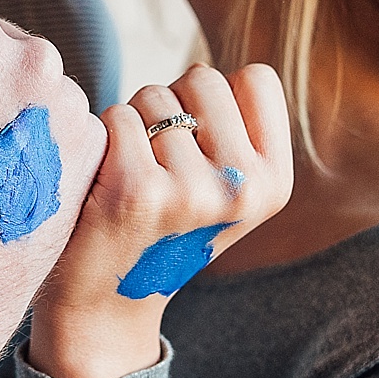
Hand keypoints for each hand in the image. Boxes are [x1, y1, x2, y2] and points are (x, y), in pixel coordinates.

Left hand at [30, 62, 292, 377]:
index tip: (196, 142)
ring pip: (154, 96)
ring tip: (131, 177)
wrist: (104, 306)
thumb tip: (202, 70)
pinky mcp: (137, 191)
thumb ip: (231, 129)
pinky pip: (118, 117)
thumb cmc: (159, 228)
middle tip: (156, 161)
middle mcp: (244, 188)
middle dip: (171, 104)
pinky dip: (103, 138)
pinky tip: (104, 183)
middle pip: (203, 77)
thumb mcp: (223, 188)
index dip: (214, 98)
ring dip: (133, 123)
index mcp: (276, 183)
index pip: (257, 78)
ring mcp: (192, 191)